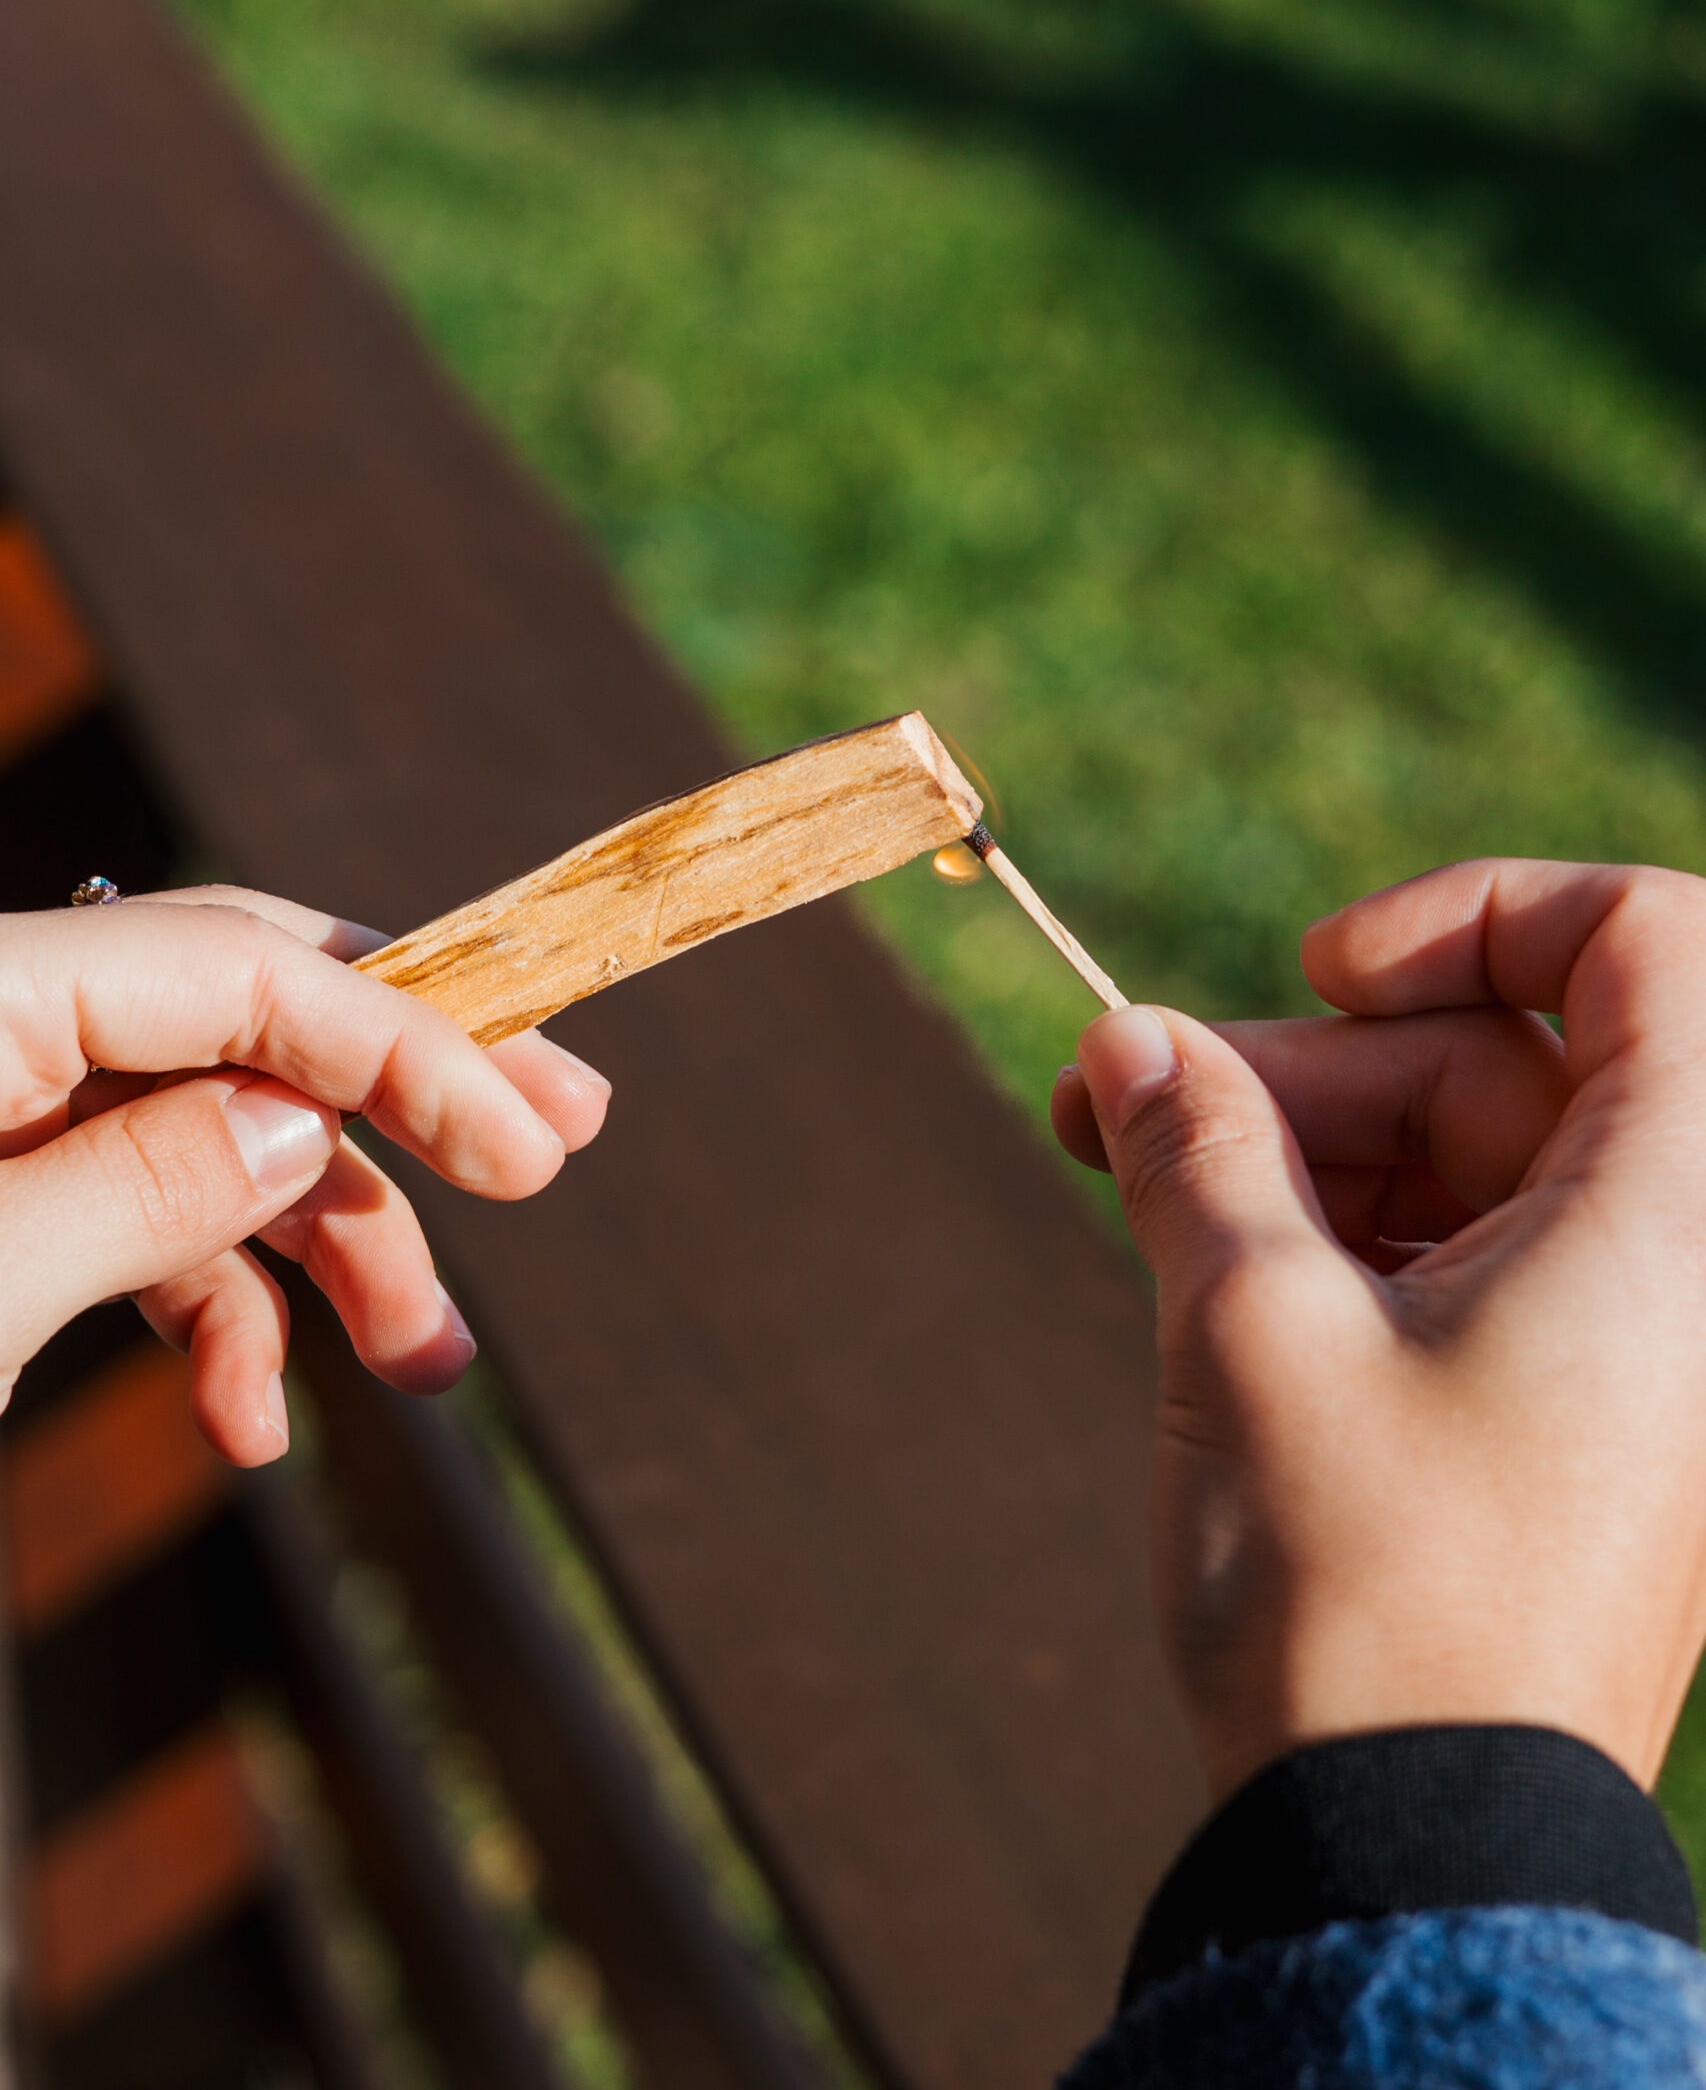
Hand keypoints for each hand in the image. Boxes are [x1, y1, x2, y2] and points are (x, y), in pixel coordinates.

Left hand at [0, 885, 607, 1466]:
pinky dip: (223, 1317)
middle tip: (550, 1152)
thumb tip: (302, 1129)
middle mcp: (15, 1025)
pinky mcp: (13, 1201)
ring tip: (429, 1361)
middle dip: (406, 1100)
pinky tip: (251, 1422)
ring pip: (221, 1141)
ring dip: (337, 1253)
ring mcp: (15, 1114)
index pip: (244, 965)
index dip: (405, 1047)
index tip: (526, 1154)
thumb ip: (144, 1184)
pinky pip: (148, 1227)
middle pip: (259, 1014)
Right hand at [1051, 860, 1705, 1802]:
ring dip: (1298, 1152)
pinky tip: (1203, 1259)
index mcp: (1672, 1219)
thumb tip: (1129, 1042)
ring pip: (1468, 1164)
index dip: (1481, 912)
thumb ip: (1194, 1147)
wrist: (1416, 1867)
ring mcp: (1635, 1355)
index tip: (1324, 970)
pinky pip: (1464, 1261)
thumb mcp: (1251, 1329)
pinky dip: (1341, 1238)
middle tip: (1124, 1101)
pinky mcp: (1574, 1423)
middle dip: (1304, 1066)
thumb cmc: (1365, 1597)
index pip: (1648, 943)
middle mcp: (1683, 1272)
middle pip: (1504, 1062)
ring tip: (1128, 1176)